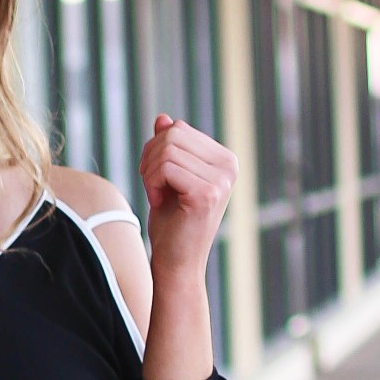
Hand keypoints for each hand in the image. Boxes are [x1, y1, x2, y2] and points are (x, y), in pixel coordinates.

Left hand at [140, 115, 237, 282]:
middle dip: (150, 158)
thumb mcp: (167, 178)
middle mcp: (229, 166)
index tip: (157, 179)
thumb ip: (169, 148)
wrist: (176, 262)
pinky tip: (157, 202)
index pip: (179, 129)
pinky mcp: (207, 193)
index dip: (156, 150)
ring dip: (149, 173)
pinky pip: (165, 167)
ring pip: (166, 150)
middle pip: (173, 134)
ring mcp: (221, 180)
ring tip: (156, 196)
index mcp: (224, 159)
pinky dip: (151, 183)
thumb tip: (164, 118)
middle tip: (152, 186)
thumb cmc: (172, 223)